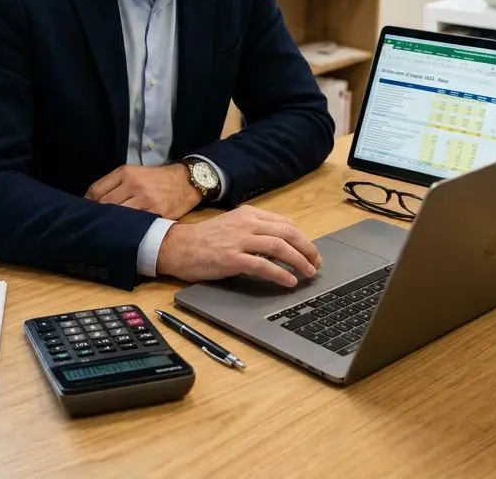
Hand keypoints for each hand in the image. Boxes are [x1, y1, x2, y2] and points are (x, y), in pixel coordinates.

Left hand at [85, 164, 201, 219]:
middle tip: (94, 223)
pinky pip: (134, 224)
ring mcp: (145, 200)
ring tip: (107, 229)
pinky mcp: (155, 213)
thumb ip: (114, 184)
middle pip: (104, 205)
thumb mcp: (135, 173)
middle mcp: (134, 185)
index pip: (96, 190)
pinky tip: (124, 232)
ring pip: (117, 216)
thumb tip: (90, 202)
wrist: (185, 182)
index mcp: (126, 172)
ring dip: (110, 224)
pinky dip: (126, 229)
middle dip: (97, 215)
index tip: (85, 211)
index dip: (87, 203)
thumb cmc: (157, 179)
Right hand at [155, 205, 322, 287]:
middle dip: (307, 249)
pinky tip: (289, 281)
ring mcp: (240, 240)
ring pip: (280, 246)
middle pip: (288, 233)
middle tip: (316, 263)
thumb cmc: (205, 239)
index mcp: (249, 214)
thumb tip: (282, 239)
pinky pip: (263, 265)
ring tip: (308, 273)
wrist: (178, 246)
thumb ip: (256, 229)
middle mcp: (247, 223)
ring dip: (299, 261)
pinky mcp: (232, 258)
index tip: (311, 251)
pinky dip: (280, 273)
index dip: (302, 238)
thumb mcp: (233, 225)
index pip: (285, 223)